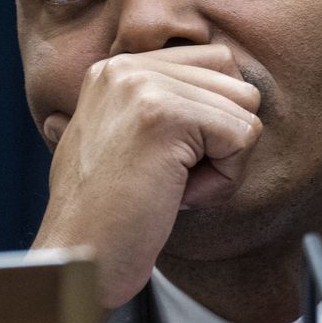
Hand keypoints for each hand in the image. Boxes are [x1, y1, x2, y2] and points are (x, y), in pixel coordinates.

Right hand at [30, 44, 262, 307]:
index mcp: (118, 69)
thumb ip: (173, 107)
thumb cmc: (111, 216)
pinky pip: (243, 138)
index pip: (217, 63)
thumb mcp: (132, 143)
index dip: (213, 122)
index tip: (166, 160)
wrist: (76, 259)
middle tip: (171, 179)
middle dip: (223, 140)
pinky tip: (176, 197)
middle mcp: (127, 67)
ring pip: (245, 110)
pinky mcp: (165, 115)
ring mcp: (143, 86)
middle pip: (237, 84)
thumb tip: (243, 93)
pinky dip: (222, 181)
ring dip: (223, 163)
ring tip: (170, 186)